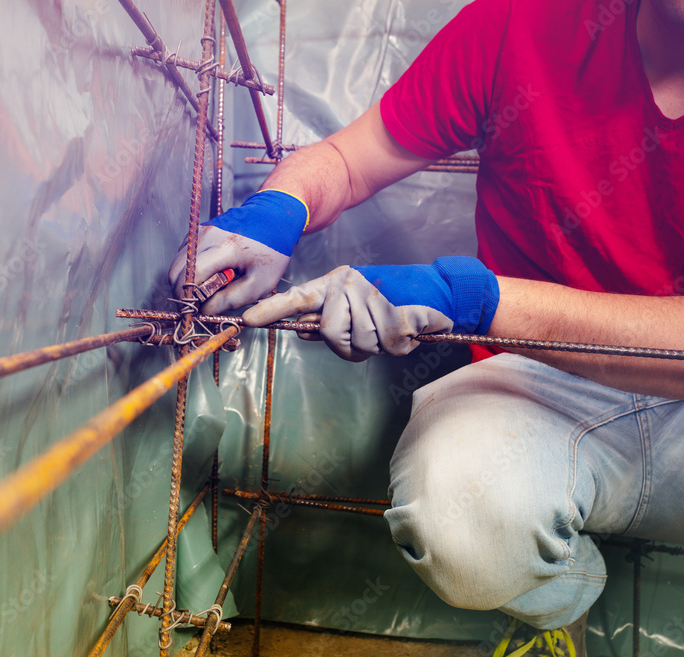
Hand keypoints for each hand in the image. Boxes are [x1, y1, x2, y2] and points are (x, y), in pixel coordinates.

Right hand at [169, 190, 308, 314]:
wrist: (274, 218)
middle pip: (176, 272)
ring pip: (177, 263)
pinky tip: (209, 274)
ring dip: (185, 281)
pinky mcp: (198, 231)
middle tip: (199, 304)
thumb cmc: (271, 252)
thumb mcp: (259, 283)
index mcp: (225, 249)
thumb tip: (205, 310)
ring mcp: (200, 232)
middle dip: (183, 292)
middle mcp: (207, 236)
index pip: (190, 277)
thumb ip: (230, 300)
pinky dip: (189, 269)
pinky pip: (184, 255)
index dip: (187, 299)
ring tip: (207, 289)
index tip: (194, 312)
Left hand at [242, 257, 499, 360]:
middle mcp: (344, 283)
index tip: (246, 321)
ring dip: (377, 345)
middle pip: (330, 333)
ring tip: (389, 329)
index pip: (295, 299)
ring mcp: (367, 292)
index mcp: (331, 284)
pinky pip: (384, 342)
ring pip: (357, 341)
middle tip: (371, 337)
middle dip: (351, 345)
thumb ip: (327, 321)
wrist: (437, 292)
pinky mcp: (391, 303)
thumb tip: (303, 334)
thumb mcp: (354, 310)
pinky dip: (397, 344)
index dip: (271, 311)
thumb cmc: (393, 303)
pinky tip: (404, 329)